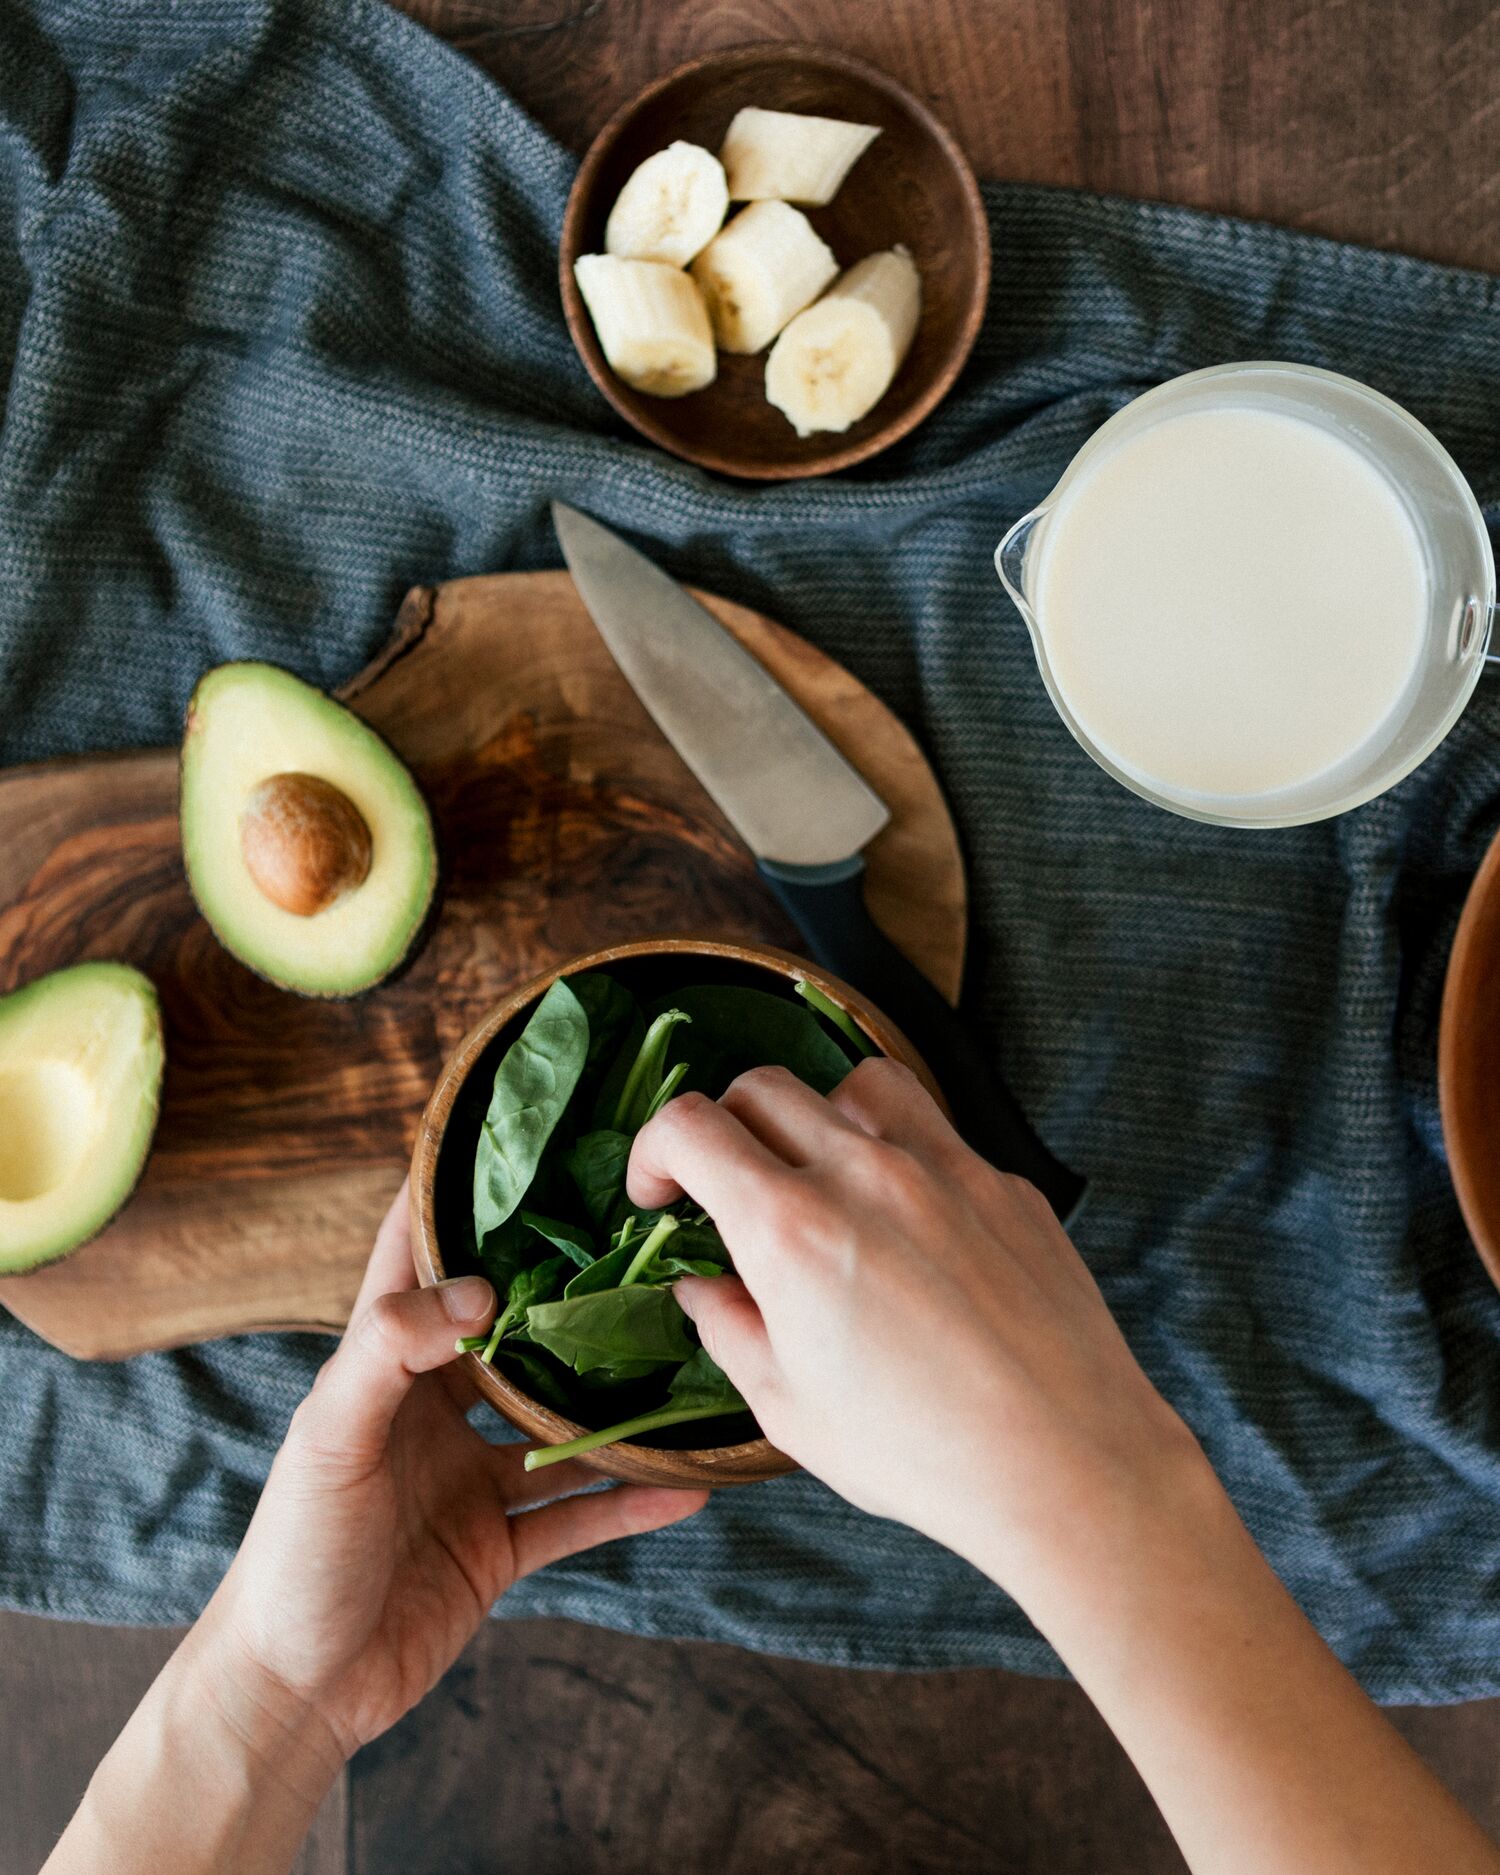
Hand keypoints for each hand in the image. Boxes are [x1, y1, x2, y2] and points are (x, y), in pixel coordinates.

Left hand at [205, 1183, 704, 1761]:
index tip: (521, 1145)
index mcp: (381, 1367)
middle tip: (644, 1245)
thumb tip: (478, 1289)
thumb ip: (391, 1353)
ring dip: (617, 1404)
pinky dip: (630, 1501)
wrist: (295, 1692)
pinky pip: (576, 1516)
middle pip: (513, 1336)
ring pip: (560, 1426)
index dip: (457, 1201)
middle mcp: (432, 1412)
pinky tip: (689, 1484)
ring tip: (688, 1362)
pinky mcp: (497, 1548)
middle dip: (569, 1296)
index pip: (414, 1260)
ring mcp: (470, 1479)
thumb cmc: (292, 1553)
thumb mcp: (330, 1438)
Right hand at [627, 1059, 1201, 1608]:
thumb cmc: (921, 1453)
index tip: (659, 1193)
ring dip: (818, 1115)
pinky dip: (899, 1157)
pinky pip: (936, 1133)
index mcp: (792, 1228)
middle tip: (727, 1190)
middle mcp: (865, 1174)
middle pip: (762, 1087)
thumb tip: (700, 1284)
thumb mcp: (787, 1407)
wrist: (1067, 1464)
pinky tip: (907, 1227)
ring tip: (822, 1180)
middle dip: (723, 1129)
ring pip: (856, 1083)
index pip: (691, 1125)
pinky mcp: (1005, 1184)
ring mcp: (945, 1168)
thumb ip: (728, 1326)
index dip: (653, 1149)